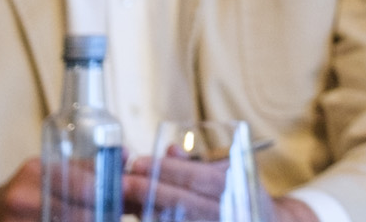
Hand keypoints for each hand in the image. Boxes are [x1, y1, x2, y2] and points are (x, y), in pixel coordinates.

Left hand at [117, 151, 320, 221]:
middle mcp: (230, 211)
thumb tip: (171, 150)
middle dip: (151, 191)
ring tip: (125, 200)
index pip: (200, 178)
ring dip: (149, 212)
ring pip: (178, 221)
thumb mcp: (231, 174)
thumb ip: (199, 164)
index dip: (169, 170)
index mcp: (238, 189)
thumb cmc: (242, 197)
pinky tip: (142, 216)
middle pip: (185, 203)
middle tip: (123, 181)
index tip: (140, 162)